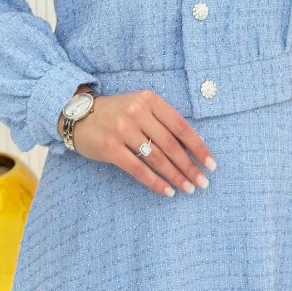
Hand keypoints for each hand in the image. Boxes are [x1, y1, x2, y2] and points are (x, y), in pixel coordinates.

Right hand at [72, 90, 215, 196]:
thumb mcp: (141, 107)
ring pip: (157, 158)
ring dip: (176, 176)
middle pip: (170, 144)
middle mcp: (137, 112)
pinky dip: (155, 182)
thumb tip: (193, 147)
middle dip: (189, 166)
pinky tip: (167, 191)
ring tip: (189, 188)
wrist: (80, 116)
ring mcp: (122, 130)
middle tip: (202, 182)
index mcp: (150, 99)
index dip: (198, 146)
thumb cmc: (118, 113)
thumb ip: (163, 121)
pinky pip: (138, 169)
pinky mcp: (110, 148)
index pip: (180, 125)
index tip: (211, 163)